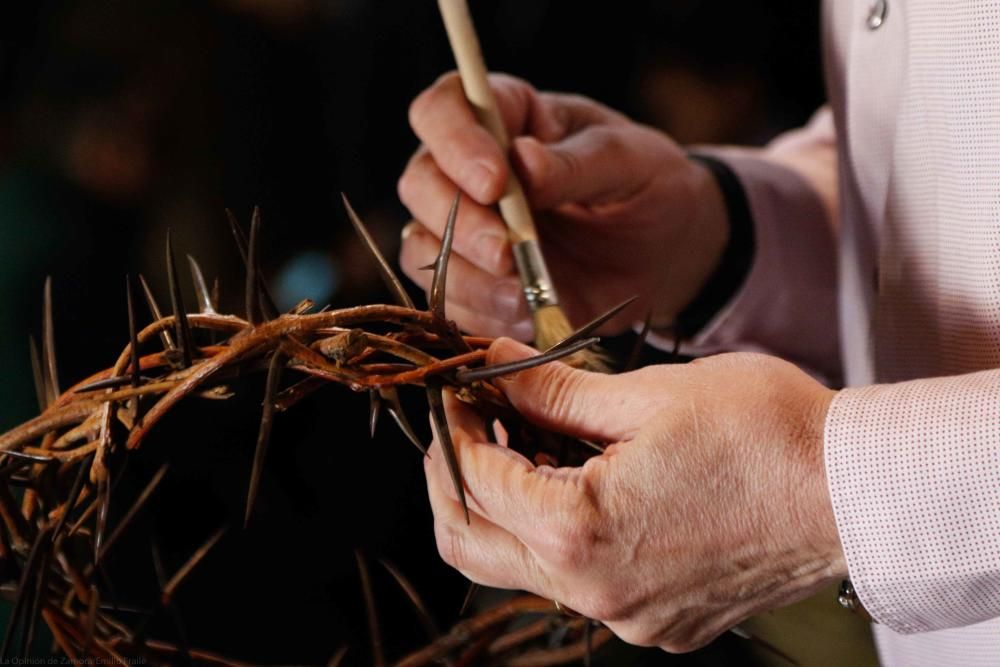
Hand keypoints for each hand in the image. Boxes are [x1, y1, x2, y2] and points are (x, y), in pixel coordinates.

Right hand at [399, 73, 727, 338]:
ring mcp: (462, 226)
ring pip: (422, 246)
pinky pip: (448, 298)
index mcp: (506, 116)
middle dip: (457, 223)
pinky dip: (480, 312)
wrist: (664, 254)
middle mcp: (467, 167)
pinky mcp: (471, 279)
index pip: (444, 108)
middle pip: (420, 182)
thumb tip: (523, 161)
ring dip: (466, 276)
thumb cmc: (647, 186)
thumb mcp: (630, 163)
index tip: (495, 183)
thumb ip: (578, 163)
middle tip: (507, 252)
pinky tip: (525, 313)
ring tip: (523, 294)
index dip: (455, 143)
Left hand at [425, 340, 845, 651]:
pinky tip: (576, 481)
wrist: (856, 492)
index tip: (458, 387)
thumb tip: (492, 364)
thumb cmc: (765, 433)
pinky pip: (575, 584)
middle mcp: (594, 592)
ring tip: (523, 441)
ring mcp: (626, 615)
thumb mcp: (646, 394)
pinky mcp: (655, 619)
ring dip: (503, 506)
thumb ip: (551, 387)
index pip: (472, 479)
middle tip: (468, 420)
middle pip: (471, 542)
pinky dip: (555, 534)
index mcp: (581, 531)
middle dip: (452, 477)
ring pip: (519, 567)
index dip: (453, 424)